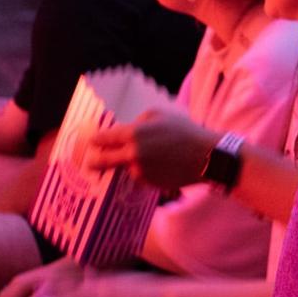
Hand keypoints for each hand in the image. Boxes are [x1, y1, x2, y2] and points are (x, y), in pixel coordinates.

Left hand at [86, 110, 215, 189]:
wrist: (206, 156)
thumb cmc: (185, 131)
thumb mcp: (160, 114)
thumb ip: (138, 121)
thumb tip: (125, 131)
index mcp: (132, 133)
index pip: (103, 139)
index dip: (95, 141)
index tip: (92, 143)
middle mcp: (132, 154)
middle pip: (103, 160)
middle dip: (94, 161)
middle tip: (90, 163)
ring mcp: (140, 170)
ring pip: (126, 168)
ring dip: (130, 164)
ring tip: (152, 157)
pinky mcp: (149, 183)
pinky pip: (140, 176)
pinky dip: (145, 172)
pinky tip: (161, 165)